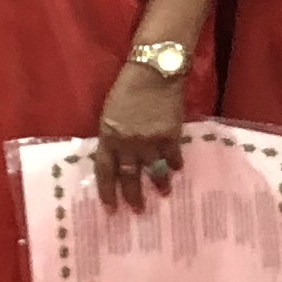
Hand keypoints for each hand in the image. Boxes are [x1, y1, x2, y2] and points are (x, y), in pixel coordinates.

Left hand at [94, 55, 184, 211]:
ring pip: (154, 171)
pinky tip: (177, 169)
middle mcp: (128, 143)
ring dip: (159, 185)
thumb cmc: (127, 88)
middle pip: (129, 177)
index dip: (107, 192)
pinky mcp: (171, 135)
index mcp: (109, 136)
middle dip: (133, 197)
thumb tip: (117, 158)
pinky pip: (173, 157)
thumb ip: (112, 136)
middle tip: (138, 210)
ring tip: (163, 194)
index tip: (111, 209)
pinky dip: (174, 164)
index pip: (105, 171)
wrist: (154, 71)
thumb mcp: (110, 113)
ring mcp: (150, 140)